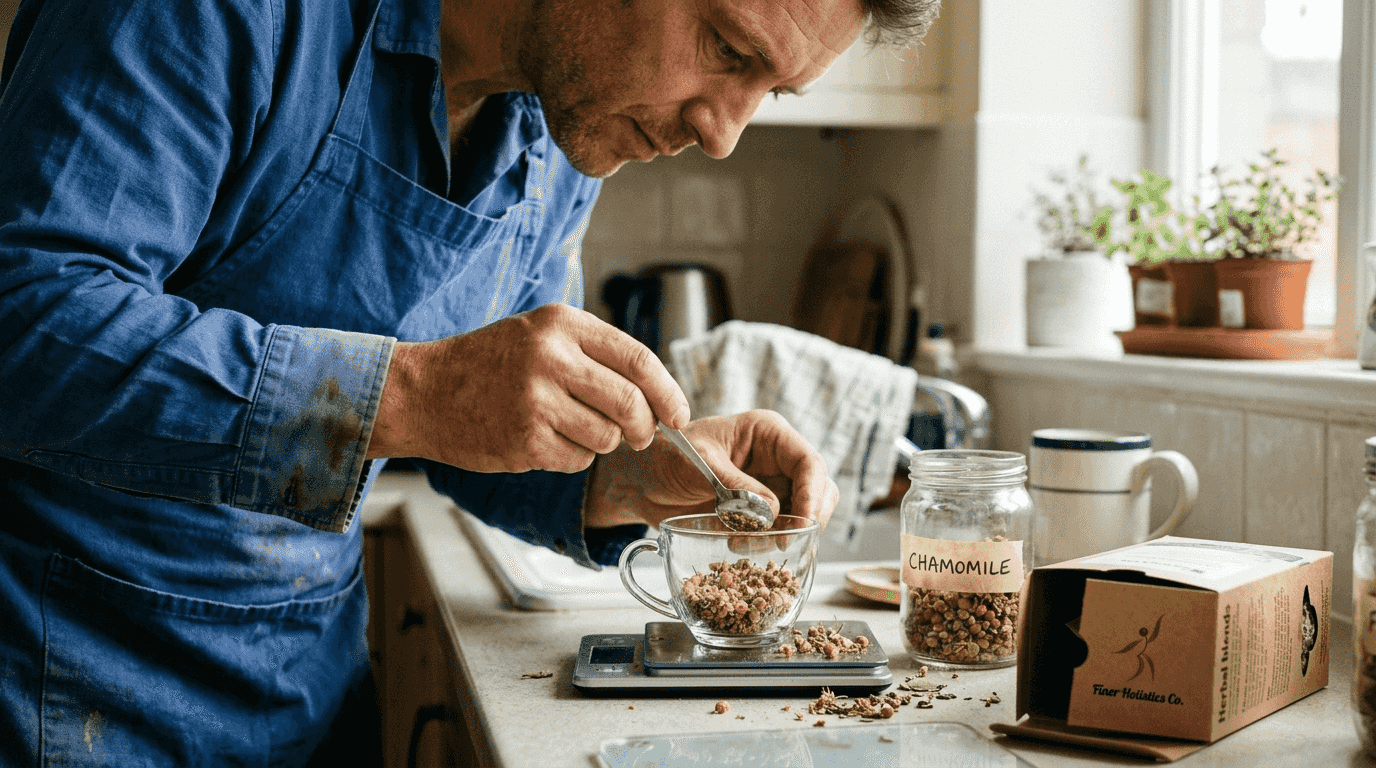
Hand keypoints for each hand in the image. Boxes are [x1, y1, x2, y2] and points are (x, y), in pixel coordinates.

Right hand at [366, 303, 689, 471]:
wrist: (425, 391)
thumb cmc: (489, 363)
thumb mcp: (540, 334)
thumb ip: (594, 353)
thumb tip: (657, 392)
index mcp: (562, 324)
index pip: (639, 359)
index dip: (668, 392)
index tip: (679, 414)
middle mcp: (551, 357)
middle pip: (630, 403)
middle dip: (645, 427)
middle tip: (640, 435)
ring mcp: (535, 400)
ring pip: (607, 437)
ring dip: (602, 443)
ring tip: (572, 429)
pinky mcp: (523, 440)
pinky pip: (576, 460)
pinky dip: (571, 458)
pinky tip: (545, 441)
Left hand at [585, 410, 838, 529]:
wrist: (640, 481)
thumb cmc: (664, 458)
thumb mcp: (698, 466)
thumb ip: (735, 486)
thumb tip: (772, 511)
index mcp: (766, 433)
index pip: (809, 461)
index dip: (813, 494)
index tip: (803, 524)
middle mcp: (775, 458)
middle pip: (818, 489)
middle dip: (806, 519)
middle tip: (782, 542)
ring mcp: (770, 486)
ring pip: (802, 514)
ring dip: (783, 535)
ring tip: (746, 543)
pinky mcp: (759, 511)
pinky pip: (778, 531)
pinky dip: (765, 543)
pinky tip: (737, 545)